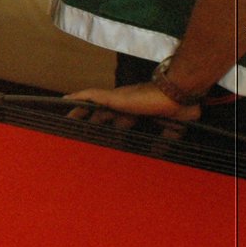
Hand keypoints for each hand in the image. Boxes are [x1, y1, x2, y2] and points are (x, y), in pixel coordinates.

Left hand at [64, 82, 201, 127]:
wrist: (179, 94)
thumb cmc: (179, 107)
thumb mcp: (173, 127)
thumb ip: (166, 137)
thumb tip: (162, 151)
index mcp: (138, 111)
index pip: (120, 120)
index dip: (113, 129)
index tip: (107, 138)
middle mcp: (126, 103)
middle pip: (102, 113)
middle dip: (91, 122)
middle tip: (80, 132)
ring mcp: (119, 99)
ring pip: (92, 104)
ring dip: (80, 111)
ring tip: (67, 120)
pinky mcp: (114, 96)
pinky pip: (90, 94)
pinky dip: (78, 96)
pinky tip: (66, 100)